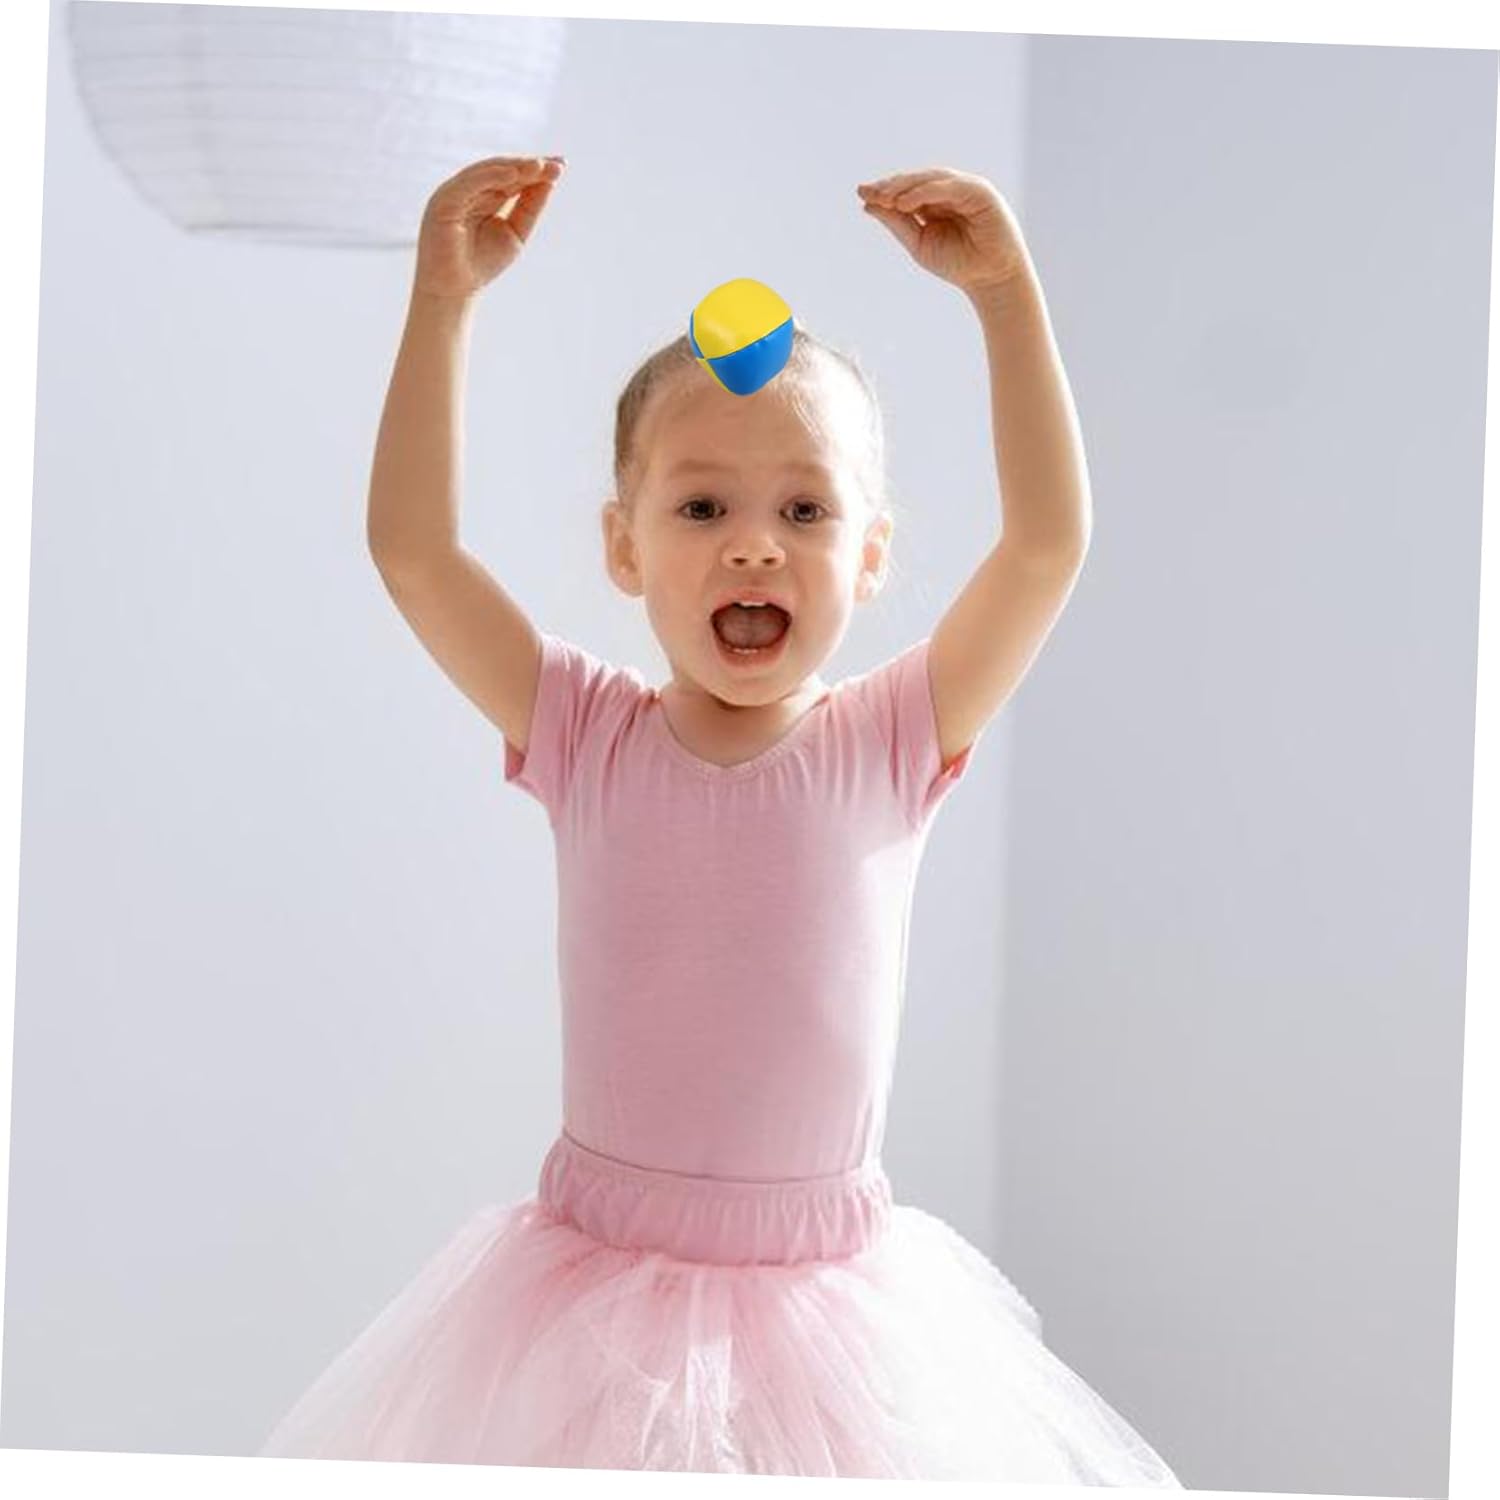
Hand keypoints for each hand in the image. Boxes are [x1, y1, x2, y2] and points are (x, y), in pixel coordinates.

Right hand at [413, 155, 566, 299]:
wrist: (455, 289)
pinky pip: (469, 183)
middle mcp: (469, 190)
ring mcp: (455, 193)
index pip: (513, 177)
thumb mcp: (515, 232)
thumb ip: (529, 207)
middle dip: (529, 166)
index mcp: (485, 195)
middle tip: (556, 165)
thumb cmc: (482, 262)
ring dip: (514, 167)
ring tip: (539, 166)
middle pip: (503, 171)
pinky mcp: (443, 201)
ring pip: (487, 172)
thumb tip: (549, 182)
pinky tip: (513, 173)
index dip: (536, 170)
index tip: (561, 165)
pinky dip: (491, 176)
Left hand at [857, 167, 1030, 294]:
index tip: (862, 193)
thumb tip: (868, 204)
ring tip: (883, 196)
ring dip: (905, 187)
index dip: (885, 190)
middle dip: (891, 186)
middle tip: (868, 191)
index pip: (907, 190)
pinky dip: (926, 192)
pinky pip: (949, 186)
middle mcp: (950, 191)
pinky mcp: (980, 192)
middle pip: (915, 181)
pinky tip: (905, 202)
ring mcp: (966, 189)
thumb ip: (897, 223)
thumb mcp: (919, 243)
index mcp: (935, 201)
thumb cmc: (958, 263)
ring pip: (930, 179)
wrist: (990, 279)